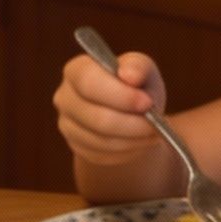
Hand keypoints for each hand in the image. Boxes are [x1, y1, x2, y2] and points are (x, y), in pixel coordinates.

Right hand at [53, 50, 167, 166]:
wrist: (132, 115)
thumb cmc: (136, 86)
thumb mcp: (143, 70)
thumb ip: (138, 66)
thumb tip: (129, 75)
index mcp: (76, 70)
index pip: (88, 82)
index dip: (119, 95)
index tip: (147, 103)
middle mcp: (65, 97)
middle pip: (96, 117)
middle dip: (132, 124)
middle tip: (155, 125)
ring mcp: (67, 125)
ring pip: (102, 140)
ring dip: (134, 139)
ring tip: (154, 133)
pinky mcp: (77, 147)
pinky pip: (103, 155)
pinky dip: (128, 151)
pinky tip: (140, 142)